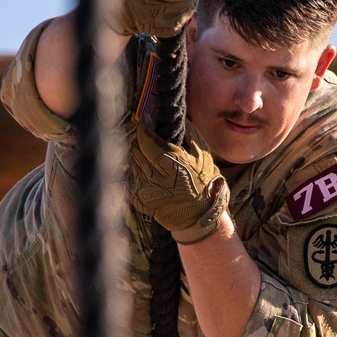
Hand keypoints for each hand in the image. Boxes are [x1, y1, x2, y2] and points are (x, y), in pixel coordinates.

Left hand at [129, 122, 229, 243]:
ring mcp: (145, 190)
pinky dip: (139, 171)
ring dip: (140, 156)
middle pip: (136, 149)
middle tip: (149, 138)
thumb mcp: (203, 157)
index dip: (144, 128)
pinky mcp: (138, 199)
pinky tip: (152, 174)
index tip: (145, 120)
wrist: (197, 217)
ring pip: (133, 162)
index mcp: (173, 166)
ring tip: (153, 159)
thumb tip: (179, 118)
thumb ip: (190, 135)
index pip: (147, 140)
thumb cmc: (203, 184)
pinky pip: (132, 176)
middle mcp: (155, 179)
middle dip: (142, 141)